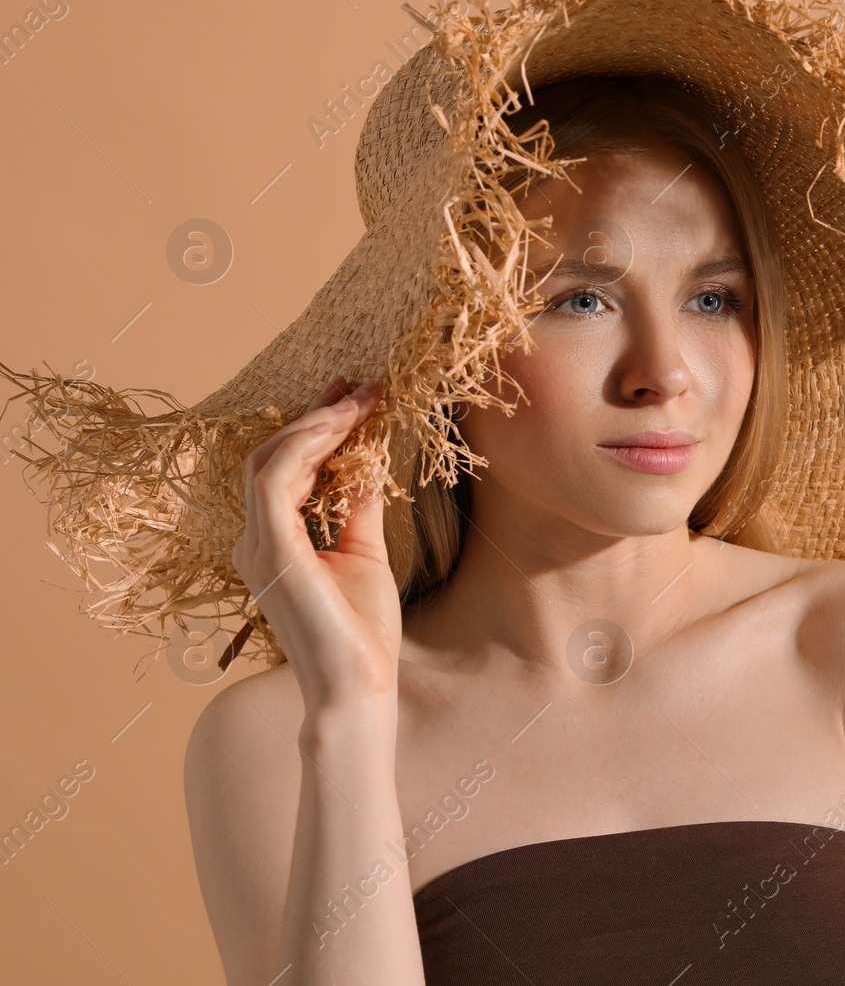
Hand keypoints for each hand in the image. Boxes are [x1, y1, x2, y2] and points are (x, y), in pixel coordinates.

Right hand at [231, 377, 401, 711]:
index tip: (353, 396)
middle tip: (356, 384)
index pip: (286, 469)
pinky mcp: (271, 550)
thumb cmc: (361, 631)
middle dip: (315, 415)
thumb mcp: (363, 553)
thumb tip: (365, 465)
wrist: (357, 684)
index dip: (316, 428)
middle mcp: (256, 540)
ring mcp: (258, 545)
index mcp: (274, 541)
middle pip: (273, 456)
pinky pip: (275, 482)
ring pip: (270, 461)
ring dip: (315, 424)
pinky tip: (339, 427)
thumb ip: (354, 509)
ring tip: (357, 399)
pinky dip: (306, 448)